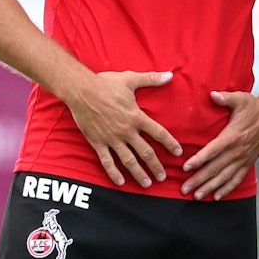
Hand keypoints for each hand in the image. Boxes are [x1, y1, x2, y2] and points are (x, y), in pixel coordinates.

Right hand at [66, 70, 181, 186]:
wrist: (81, 91)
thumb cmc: (106, 83)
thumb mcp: (131, 79)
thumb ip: (152, 79)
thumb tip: (170, 75)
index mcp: (136, 117)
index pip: (159, 133)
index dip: (170, 143)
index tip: (178, 153)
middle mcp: (126, 131)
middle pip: (146, 152)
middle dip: (156, 166)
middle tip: (163, 177)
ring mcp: (112, 139)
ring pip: (128, 160)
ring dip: (139, 173)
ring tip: (147, 184)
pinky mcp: (98, 143)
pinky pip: (107, 161)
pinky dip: (114, 173)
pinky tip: (121, 182)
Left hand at [180, 91, 258, 199]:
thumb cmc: (254, 106)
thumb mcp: (240, 98)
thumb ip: (225, 98)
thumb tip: (212, 94)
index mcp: (232, 135)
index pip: (213, 150)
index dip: (199, 159)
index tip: (186, 167)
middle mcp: (237, 150)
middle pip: (216, 168)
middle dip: (199, 179)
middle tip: (185, 189)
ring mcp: (243, 158)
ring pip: (224, 177)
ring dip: (210, 187)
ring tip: (197, 196)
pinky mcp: (248, 162)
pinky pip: (237, 178)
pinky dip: (227, 188)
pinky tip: (217, 196)